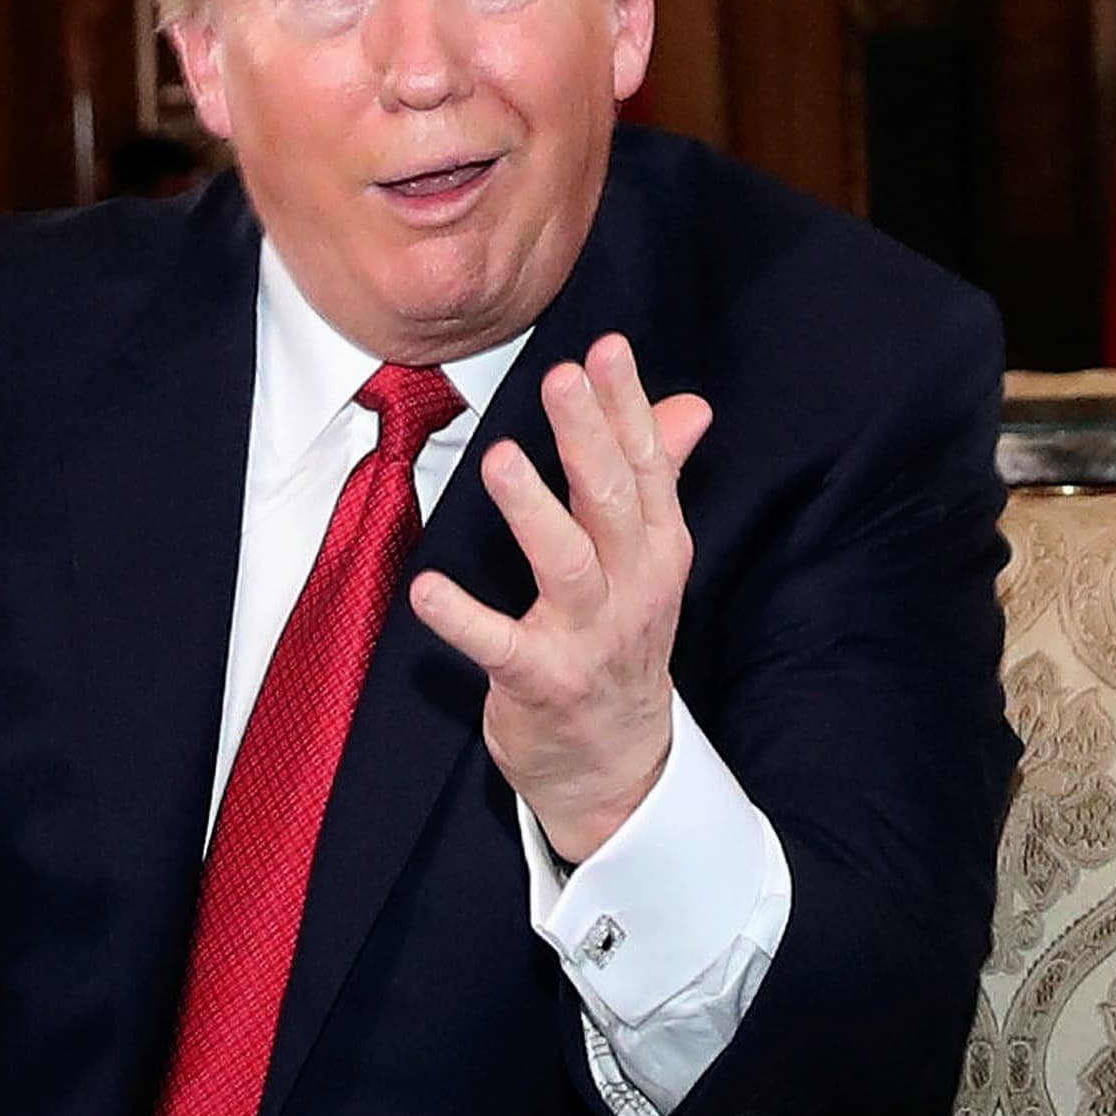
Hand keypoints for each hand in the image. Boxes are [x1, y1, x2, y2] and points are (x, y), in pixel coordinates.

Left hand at [409, 335, 712, 861]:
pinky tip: (426, 589)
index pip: (649, 466)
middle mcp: (634, 588)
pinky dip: (462, 618)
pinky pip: (500, 645)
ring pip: (566, 564)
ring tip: (497, 459)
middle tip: (559, 377)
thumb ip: (661, 478)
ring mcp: (590, 638)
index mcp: (659, 551)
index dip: (628, 406)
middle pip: (614, 501)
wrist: (617, 766)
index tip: (605, 349)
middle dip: (588, 436)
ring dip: (532, 511)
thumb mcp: (650, 563)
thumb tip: (689, 405)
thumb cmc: (621, 646)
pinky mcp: (541, 682)